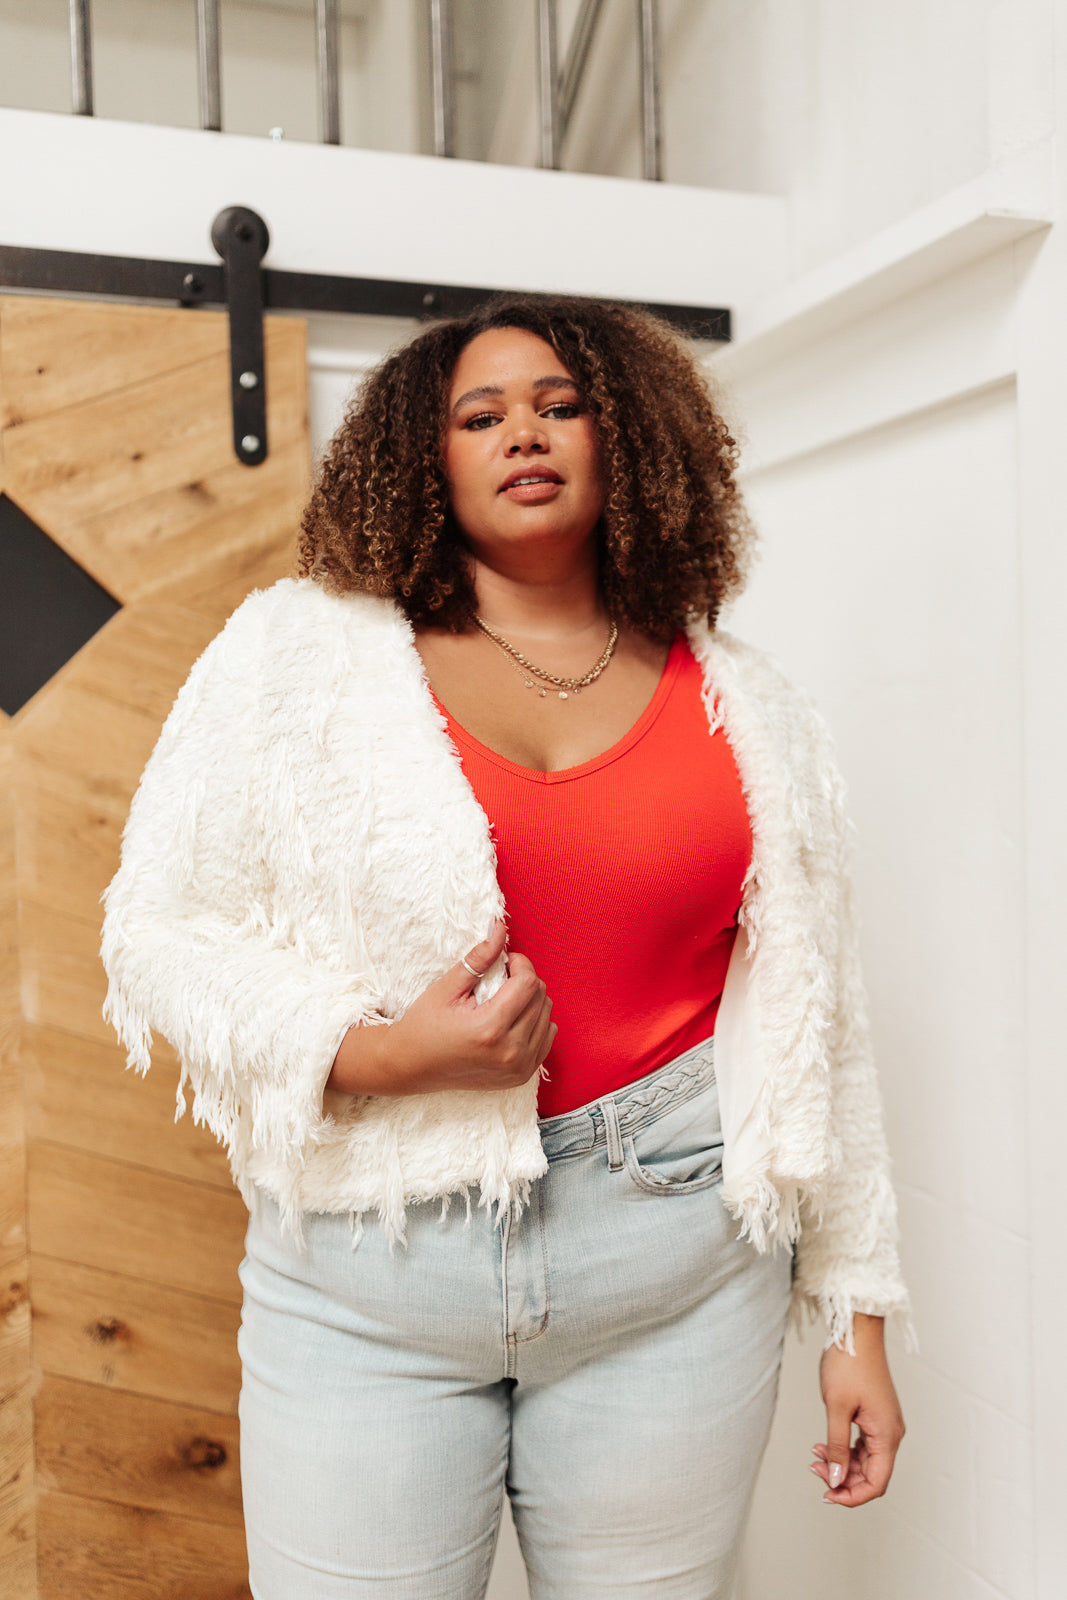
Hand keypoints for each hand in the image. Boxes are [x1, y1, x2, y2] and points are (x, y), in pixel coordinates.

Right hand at [326, 920, 556, 1096]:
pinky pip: (547, 1037)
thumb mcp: (446, 988)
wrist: (413, 1067)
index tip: (504, 961)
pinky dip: (535, 1022)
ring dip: (531, 1000)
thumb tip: (500, 929)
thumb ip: (478, 958)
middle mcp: (509, 1052)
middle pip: (540, 998)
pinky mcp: (521, 1076)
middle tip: (499, 979)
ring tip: (503, 1000)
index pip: (528, 983)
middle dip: (524, 980)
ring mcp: (518, 1068)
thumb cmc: (424, 1025)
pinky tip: (512, 1019)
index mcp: (490, 1029)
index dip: (519, 963)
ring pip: (547, 1016)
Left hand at [810, 1314, 904, 1506]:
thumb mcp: (836, 1408)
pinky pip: (862, 1445)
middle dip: (843, 1479)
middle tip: (815, 1469)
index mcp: (887, 1435)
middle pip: (871, 1475)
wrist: (856, 1332)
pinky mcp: (875, 1416)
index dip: (852, 1496)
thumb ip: (836, 1446)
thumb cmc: (849, 1364)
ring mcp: (884, 1424)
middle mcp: (891, 1433)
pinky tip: (822, 1445)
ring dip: (841, 1464)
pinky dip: (844, 1449)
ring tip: (815, 1456)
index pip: (877, 1484)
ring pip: (866, 1461)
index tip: (827, 1494)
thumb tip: (836, 1478)